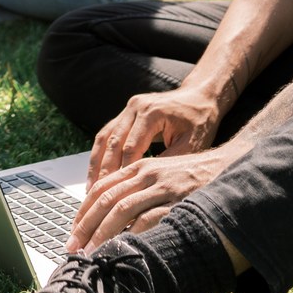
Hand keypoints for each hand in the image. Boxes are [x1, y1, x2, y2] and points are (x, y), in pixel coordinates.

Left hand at [67, 146, 233, 252]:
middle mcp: (147, 174)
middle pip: (105, 199)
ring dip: (103, 234)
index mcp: (140, 168)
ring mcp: (163, 186)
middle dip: (86, 226)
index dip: (83, 212)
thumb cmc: (196, 177)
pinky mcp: (180, 200)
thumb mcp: (163, 176)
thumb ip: (140, 191)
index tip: (73, 232)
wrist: (232, 165)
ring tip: (92, 254)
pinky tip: (124, 249)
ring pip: (122, 209)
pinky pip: (149, 219)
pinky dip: (133, 235)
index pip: (101, 188)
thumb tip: (114, 219)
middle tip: (73, 248)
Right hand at [88, 85, 226, 185]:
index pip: (130, 147)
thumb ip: (169, 162)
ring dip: (96, 164)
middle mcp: (135, 107)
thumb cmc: (200, 121)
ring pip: (104, 138)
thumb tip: (147, 188)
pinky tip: (96, 173)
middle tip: (98, 197)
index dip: (124, 172)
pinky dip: (100, 155)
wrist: (200, 96)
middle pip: (112, 143)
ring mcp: (128, 108)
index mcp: (151, 112)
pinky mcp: (125, 114)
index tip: (121, 195)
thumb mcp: (192, 144)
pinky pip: (107, 135)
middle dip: (105, 172)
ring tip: (91, 189)